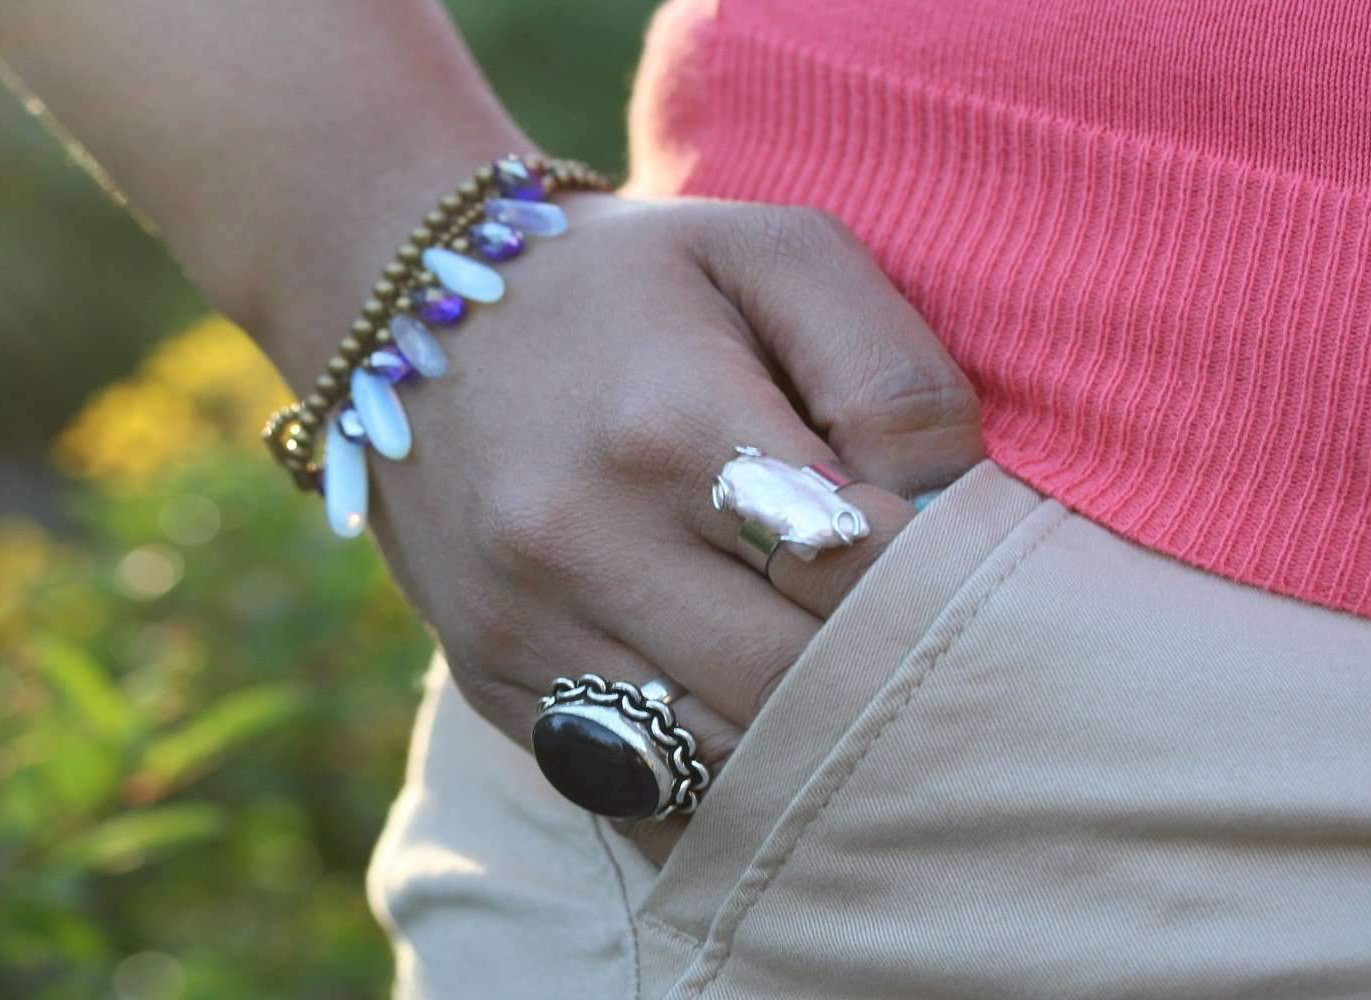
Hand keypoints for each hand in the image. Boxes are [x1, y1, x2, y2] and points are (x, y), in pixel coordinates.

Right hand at [364, 192, 982, 854]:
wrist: (412, 308)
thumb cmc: (630, 278)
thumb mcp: (774, 252)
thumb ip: (892, 368)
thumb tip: (958, 512)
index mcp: (668, 423)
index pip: (861, 567)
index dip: (943, 577)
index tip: (957, 557)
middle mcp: (580, 540)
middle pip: (792, 687)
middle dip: (883, 677)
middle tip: (925, 647)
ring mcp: (523, 624)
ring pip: (715, 762)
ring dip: (802, 746)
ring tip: (845, 692)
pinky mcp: (488, 679)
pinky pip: (628, 792)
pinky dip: (709, 789)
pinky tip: (751, 740)